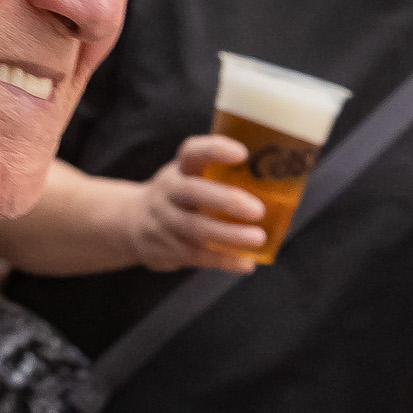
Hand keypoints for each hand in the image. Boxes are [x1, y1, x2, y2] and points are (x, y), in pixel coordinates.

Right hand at [127, 135, 263, 272]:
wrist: (131, 223)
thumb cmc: (179, 195)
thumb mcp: (189, 176)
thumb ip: (221, 176)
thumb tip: (282, 181)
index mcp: (180, 169)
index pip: (192, 152)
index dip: (215, 150)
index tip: (242, 153)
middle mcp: (169, 192)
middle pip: (193, 192)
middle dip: (225, 200)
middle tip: (257, 209)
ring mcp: (165, 222)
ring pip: (195, 228)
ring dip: (228, 234)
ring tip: (258, 238)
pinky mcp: (167, 249)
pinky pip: (197, 256)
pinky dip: (224, 260)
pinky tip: (246, 263)